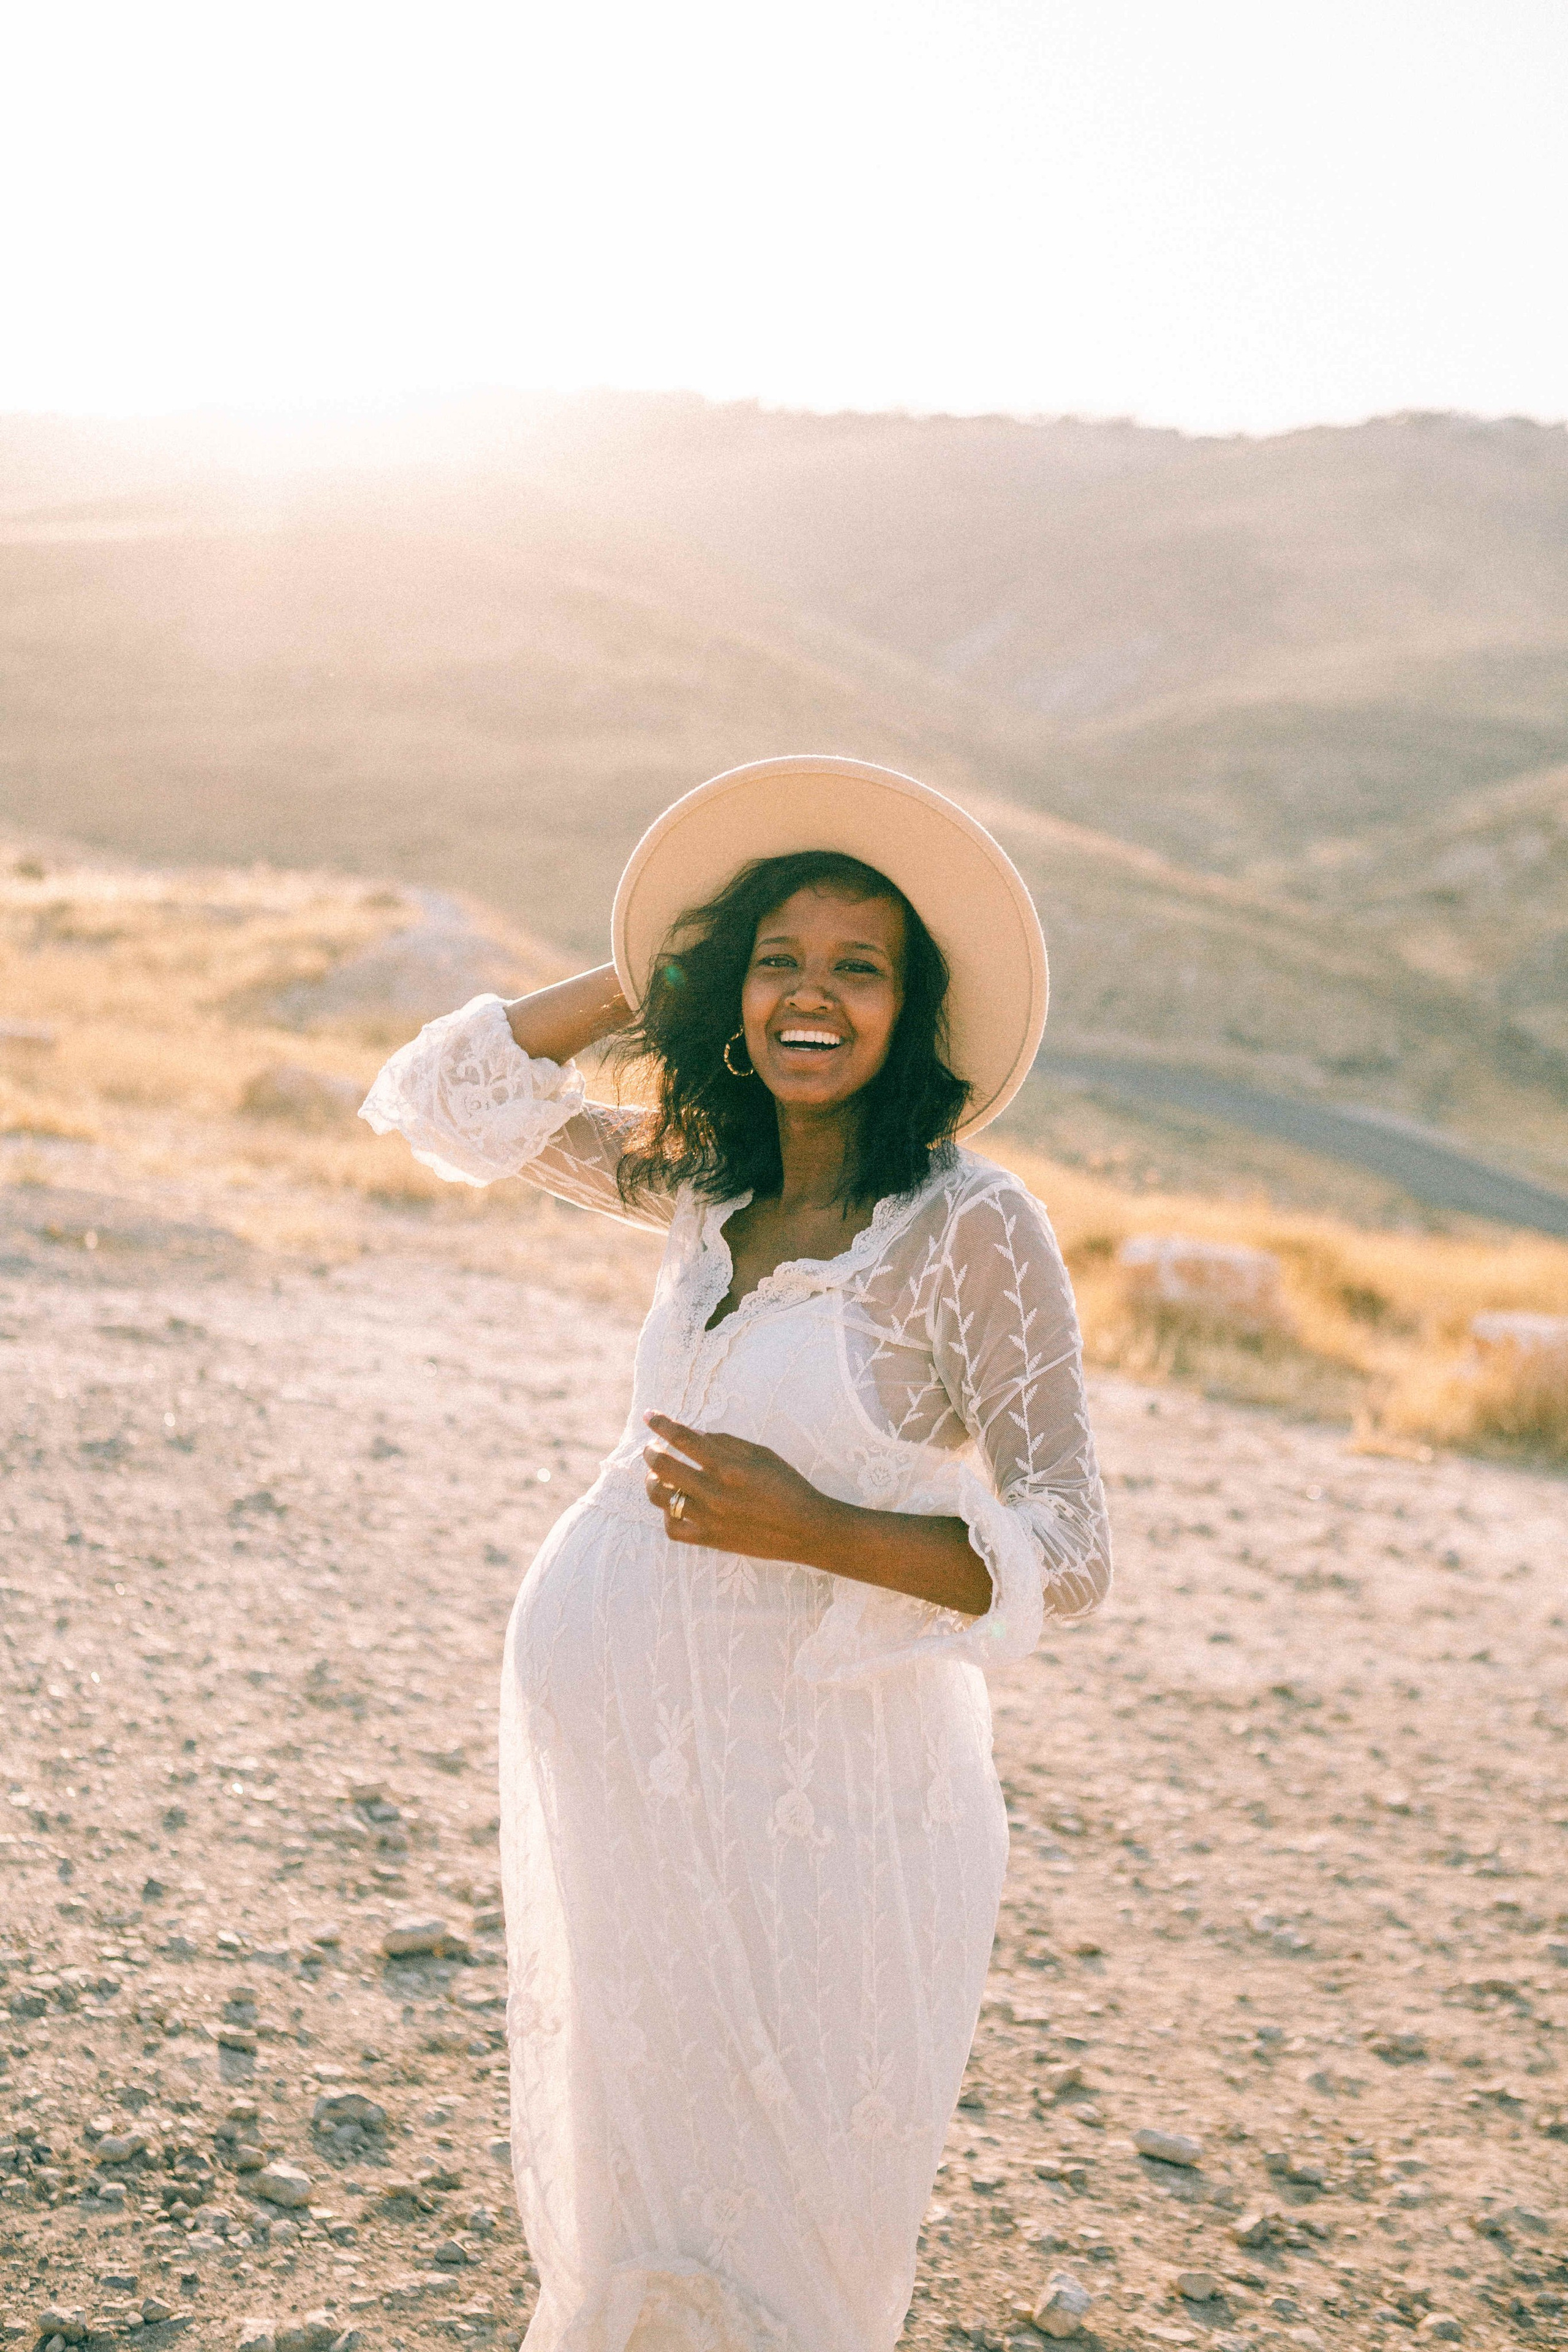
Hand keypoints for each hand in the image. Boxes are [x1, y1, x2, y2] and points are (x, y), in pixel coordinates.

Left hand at [642, 1412, 829, 1560]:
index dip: (661, 1423)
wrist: (805, 1529)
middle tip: (651, 1447)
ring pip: (661, 1497)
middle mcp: (714, 1492)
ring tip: (657, 1476)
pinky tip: (673, 1506)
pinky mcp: (710, 1539)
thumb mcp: (762, 1454)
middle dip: (650, 1452)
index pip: (683, 1438)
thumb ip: (726, 1442)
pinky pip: (673, 1529)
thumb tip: (695, 1434)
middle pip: (663, 1466)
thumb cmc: (788, 1486)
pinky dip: (667, 1515)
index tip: (650, 1415)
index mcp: (728, 1466)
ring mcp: (709, 1518)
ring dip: (653, 1481)